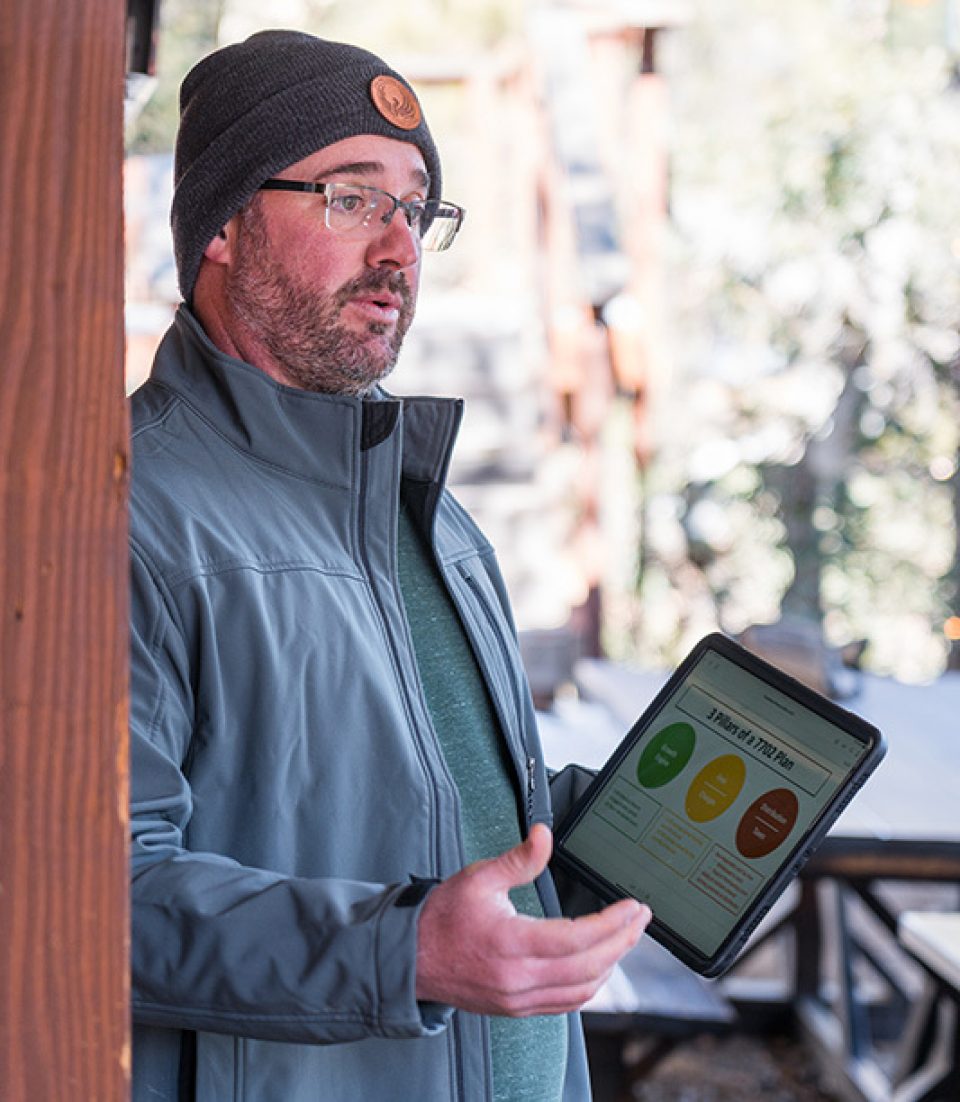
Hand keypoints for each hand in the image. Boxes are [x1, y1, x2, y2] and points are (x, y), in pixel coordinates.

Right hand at [415, 824, 649, 1016]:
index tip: (632, 907)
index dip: (612, 923)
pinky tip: (598, 966)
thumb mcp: (480, 877)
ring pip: (582, 991)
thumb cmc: (443, 917)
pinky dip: (590, 985)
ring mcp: (519, 999)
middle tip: (640, 920)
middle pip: (589, 967)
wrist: (412, 957)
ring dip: (610, 964)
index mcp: (511, 944)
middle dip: (623, 941)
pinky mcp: (517, 1009)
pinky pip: (566, 1004)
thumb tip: (545, 835)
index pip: (578, 939)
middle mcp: (519, 979)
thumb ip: (519, 859)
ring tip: (625, 938)